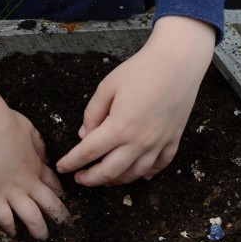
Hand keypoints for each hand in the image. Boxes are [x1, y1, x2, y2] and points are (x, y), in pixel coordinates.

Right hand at [0, 79, 68, 239]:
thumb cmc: (4, 121)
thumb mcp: (29, 130)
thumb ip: (37, 145)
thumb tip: (43, 156)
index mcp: (36, 164)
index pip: (52, 183)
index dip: (58, 193)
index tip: (61, 199)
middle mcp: (28, 181)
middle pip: (49, 204)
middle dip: (58, 215)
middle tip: (63, 224)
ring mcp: (12, 191)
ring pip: (32, 217)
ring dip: (39, 229)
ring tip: (43, 237)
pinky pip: (4, 218)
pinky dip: (10, 227)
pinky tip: (13, 233)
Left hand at [56, 16, 215, 185]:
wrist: (179, 60)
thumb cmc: (141, 69)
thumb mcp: (107, 87)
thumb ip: (92, 113)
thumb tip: (84, 135)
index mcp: (119, 127)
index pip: (88, 152)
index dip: (72, 162)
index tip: (62, 167)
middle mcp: (139, 141)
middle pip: (110, 171)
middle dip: (91, 179)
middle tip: (79, 179)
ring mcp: (158, 143)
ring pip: (134, 173)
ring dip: (116, 180)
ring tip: (104, 179)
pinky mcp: (173, 139)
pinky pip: (160, 165)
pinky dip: (147, 174)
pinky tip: (139, 175)